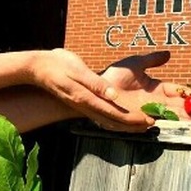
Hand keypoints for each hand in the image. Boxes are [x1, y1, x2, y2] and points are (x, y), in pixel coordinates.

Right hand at [28, 48, 154, 131]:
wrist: (39, 68)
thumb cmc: (58, 65)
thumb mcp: (77, 70)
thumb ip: (96, 83)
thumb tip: (113, 95)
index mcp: (85, 98)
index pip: (113, 113)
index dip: (131, 119)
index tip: (147, 121)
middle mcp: (84, 106)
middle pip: (112, 121)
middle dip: (132, 125)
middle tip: (151, 125)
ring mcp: (81, 106)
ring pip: (107, 120)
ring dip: (124, 124)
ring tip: (141, 125)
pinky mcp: (80, 103)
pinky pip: (100, 116)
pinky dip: (113, 119)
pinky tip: (120, 119)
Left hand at [101, 51, 190, 123]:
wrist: (96, 89)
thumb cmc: (114, 76)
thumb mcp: (135, 64)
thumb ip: (152, 60)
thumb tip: (168, 54)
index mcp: (157, 89)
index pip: (180, 93)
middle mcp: (156, 102)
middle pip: (183, 107)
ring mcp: (150, 111)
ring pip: (176, 116)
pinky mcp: (141, 119)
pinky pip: (161, 122)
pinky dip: (173, 123)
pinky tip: (187, 124)